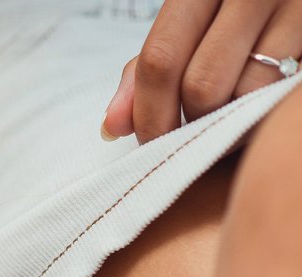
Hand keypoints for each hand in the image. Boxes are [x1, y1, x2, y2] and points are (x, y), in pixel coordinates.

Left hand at [103, 0, 301, 143]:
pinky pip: (279, 95)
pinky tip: (254, 107)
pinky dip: (259, 112)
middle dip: (189, 124)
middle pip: (201, 85)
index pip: (160, 59)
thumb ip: (151, 69)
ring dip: (228, 122)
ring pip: (246, 95)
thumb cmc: (236, 14)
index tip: (149, 144)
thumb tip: (112, 126)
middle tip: (189, 136)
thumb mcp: (190, 26)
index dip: (148, 113)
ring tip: (227, 114)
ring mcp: (295, 10)